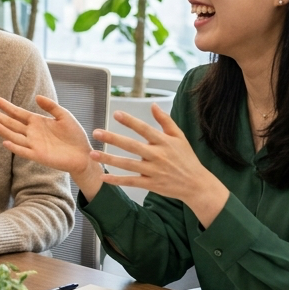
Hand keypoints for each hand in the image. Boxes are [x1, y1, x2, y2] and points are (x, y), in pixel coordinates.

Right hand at [0, 95, 103, 196]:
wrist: (84, 154)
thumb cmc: (75, 135)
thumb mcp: (64, 116)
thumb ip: (51, 106)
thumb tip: (36, 97)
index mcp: (37, 122)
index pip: (17, 112)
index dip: (5, 105)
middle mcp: (32, 133)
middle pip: (11, 123)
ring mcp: (34, 144)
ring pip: (14, 136)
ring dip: (3, 130)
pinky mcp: (38, 156)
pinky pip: (23, 151)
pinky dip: (14, 147)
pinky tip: (6, 141)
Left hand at [92, 104, 228, 227]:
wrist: (196, 184)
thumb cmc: (186, 158)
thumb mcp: (179, 137)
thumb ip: (165, 121)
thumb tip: (153, 105)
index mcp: (164, 142)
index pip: (145, 129)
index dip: (130, 122)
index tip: (116, 113)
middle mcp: (158, 156)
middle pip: (132, 146)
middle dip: (113, 139)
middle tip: (96, 133)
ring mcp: (153, 171)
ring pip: (128, 165)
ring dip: (109, 159)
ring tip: (92, 154)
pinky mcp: (151, 184)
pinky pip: (131, 182)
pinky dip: (117, 180)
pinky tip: (103, 177)